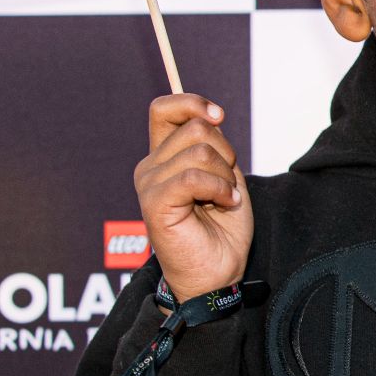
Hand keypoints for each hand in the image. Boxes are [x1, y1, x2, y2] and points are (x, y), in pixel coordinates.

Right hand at [134, 94, 251, 297]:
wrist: (217, 272)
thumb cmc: (221, 228)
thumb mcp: (224, 174)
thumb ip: (213, 144)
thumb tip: (210, 115)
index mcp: (164, 156)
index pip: (163, 109)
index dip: (192, 103)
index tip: (218, 115)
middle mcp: (150, 166)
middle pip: (194, 128)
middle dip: (226, 152)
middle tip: (226, 183)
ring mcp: (148, 184)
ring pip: (200, 151)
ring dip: (226, 175)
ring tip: (224, 198)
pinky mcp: (154, 202)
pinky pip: (193, 177)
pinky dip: (220, 189)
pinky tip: (225, 204)